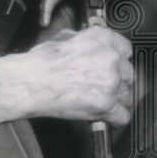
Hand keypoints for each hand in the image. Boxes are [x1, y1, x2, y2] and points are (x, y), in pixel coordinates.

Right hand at [0, 26, 133, 126]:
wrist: (29, 82)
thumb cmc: (41, 62)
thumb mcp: (65, 38)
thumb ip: (85, 40)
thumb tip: (91, 44)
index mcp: (102, 39)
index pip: (126, 50)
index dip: (119, 60)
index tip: (114, 67)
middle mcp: (111, 58)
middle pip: (128, 73)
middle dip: (117, 81)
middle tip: (101, 86)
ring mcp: (110, 82)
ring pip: (126, 94)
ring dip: (115, 100)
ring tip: (99, 101)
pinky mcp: (105, 105)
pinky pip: (123, 116)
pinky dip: (115, 119)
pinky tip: (105, 116)